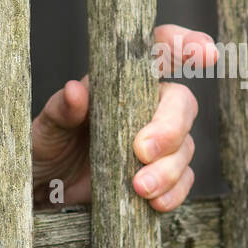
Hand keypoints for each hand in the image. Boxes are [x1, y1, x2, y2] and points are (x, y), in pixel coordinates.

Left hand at [31, 24, 214, 211]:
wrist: (43, 190)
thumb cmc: (45, 148)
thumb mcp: (45, 128)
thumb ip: (61, 109)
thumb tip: (75, 91)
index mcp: (118, 82)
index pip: (158, 52)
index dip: (184, 45)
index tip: (205, 52)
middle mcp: (143, 107)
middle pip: (181, 104)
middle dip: (170, 128)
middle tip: (143, 151)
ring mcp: (155, 142)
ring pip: (184, 146)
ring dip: (168, 168)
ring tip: (140, 187)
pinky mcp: (158, 175)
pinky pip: (182, 179)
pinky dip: (174, 191)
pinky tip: (155, 203)